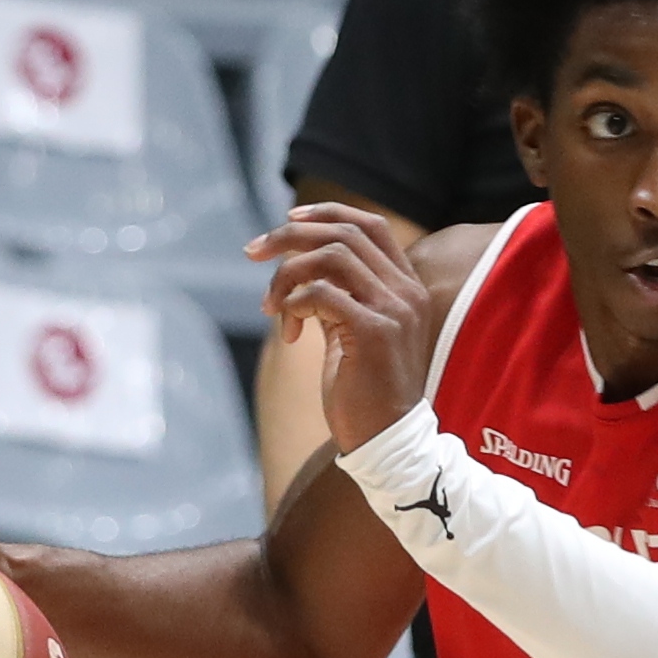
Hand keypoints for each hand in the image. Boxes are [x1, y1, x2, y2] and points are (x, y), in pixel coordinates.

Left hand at [258, 203, 440, 453]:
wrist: (388, 443)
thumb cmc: (364, 392)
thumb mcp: (352, 332)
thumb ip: (336, 296)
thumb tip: (297, 268)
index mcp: (406, 286)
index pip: (370, 225)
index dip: (326, 214)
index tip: (288, 219)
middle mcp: (406, 291)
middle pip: (344, 233)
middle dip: (289, 236)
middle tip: (251, 252)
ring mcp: (394, 309)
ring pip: (330, 258)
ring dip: (286, 275)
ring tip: (269, 307)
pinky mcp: (376, 332)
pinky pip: (321, 294)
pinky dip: (293, 304)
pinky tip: (289, 331)